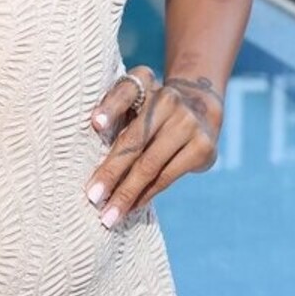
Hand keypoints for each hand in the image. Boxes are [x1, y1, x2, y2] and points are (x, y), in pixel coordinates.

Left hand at [84, 66, 222, 227]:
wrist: (199, 107)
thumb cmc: (150, 111)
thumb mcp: (132, 101)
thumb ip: (114, 118)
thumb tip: (91, 158)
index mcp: (145, 81)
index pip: (126, 91)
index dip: (110, 107)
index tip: (95, 125)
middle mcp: (168, 99)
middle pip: (133, 140)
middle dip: (110, 172)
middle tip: (92, 196)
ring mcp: (188, 123)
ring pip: (149, 165)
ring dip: (127, 193)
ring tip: (109, 214)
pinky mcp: (202, 146)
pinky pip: (166, 176)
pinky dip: (146, 195)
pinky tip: (131, 207)